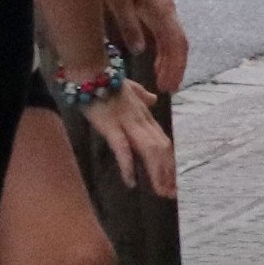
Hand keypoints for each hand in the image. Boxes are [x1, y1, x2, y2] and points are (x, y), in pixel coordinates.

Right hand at [75, 74, 178, 194]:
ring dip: (156, 173)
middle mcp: (141, 120)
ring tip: (160, 192)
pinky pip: (123, 149)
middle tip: (171, 194)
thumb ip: (142, 94)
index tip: (173, 180)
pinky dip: (128, 166)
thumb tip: (154, 99)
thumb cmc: (106, 79)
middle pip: (161, 149)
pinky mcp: (111, 126)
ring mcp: (127, 122)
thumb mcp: (129, 87)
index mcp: (144, 114)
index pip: (162, 141)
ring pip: (149, 150)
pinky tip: (131, 183)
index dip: (169, 161)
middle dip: (168, 173)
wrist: (90, 69)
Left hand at [92, 0, 190, 95]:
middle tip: (166, 89)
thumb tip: (140, 50)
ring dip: (169, 59)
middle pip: (178, 42)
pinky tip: (152, 58)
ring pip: (171, 37)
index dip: (175, 66)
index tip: (168, 87)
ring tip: (161, 79)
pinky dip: (161, 47)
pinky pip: (162, 30)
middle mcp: (165, 6)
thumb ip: (128, 24)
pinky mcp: (148, 3)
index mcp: (161, 7)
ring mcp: (158, 4)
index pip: (176, 43)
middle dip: (175, 67)